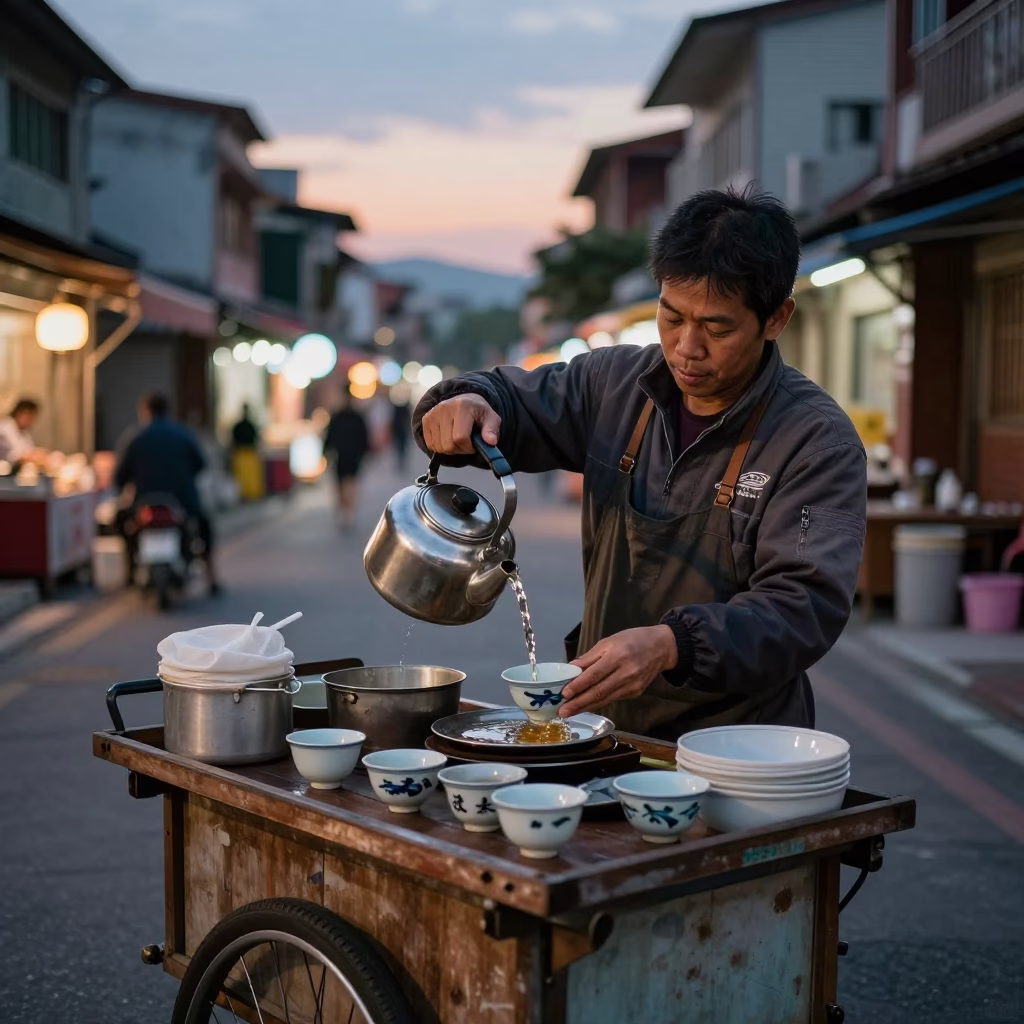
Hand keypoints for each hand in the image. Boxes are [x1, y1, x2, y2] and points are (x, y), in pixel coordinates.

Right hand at [420, 394, 501, 455]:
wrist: (465, 400)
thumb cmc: (478, 412)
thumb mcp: (491, 419)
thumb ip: (492, 430)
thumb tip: (491, 441)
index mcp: (462, 406)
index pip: (460, 438)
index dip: (468, 447)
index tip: (473, 445)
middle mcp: (444, 408)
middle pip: (448, 444)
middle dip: (459, 449)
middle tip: (466, 443)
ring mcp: (433, 413)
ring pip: (438, 446)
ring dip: (449, 449)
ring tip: (457, 440)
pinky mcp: (426, 419)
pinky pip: (430, 444)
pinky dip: (440, 446)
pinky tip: (448, 438)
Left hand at [559, 625, 678, 717]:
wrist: (662, 647)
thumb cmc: (633, 640)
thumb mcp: (609, 641)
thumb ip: (589, 657)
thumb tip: (570, 668)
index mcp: (617, 656)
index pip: (594, 675)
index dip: (579, 685)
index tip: (565, 694)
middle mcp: (626, 673)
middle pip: (599, 691)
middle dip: (579, 703)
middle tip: (563, 711)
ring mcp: (633, 685)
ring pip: (605, 699)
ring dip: (586, 707)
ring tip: (570, 712)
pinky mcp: (636, 693)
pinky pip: (613, 698)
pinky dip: (599, 703)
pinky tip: (586, 706)